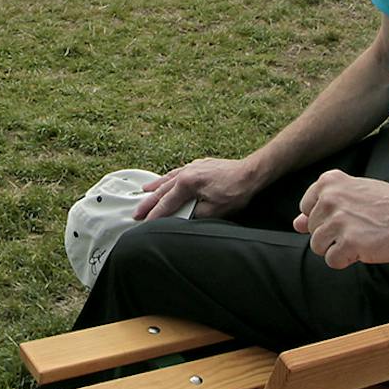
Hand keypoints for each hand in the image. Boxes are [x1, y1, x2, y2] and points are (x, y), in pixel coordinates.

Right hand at [135, 157, 261, 220]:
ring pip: (169, 178)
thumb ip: (193, 215)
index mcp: (187, 183)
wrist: (251, 173)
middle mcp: (187, 172)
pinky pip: (179, 172)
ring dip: (156, 186)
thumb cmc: (235, 192)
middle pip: (163, 190)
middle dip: (148, 202)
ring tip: (144, 191)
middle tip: (136, 212)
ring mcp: (193, 166)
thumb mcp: (213, 211)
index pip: (166, 203)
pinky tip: (168, 179)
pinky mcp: (201, 165)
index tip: (143, 224)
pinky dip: (170, 177)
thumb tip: (182, 218)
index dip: (154, 215)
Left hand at [293, 171, 388, 268]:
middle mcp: (330, 198)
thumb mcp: (352, 196)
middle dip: (332, 235)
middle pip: (312, 230)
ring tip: (360, 238)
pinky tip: (364, 249)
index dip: (326, 218)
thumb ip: (321, 207)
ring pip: (317, 247)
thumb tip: (296, 224)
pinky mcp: (349, 242)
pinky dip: (346, 260)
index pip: (306, 208)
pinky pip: (331, 261)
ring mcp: (339, 220)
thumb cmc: (386, 205)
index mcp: (329, 182)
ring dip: (337, 248)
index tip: (347, 215)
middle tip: (360, 227)